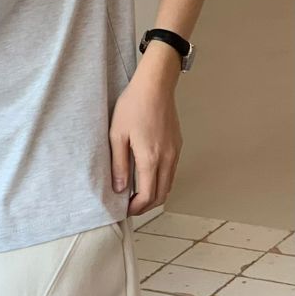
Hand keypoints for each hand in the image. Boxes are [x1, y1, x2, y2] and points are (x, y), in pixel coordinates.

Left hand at [109, 70, 182, 216]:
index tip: (125, 210)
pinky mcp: (177, 145)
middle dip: (146, 205)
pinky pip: (171, 171)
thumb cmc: (132, 107)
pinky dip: (161, 181)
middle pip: (162, 194)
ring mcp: (175, 152)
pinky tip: (146, 176)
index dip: (137, 207)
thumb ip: (118, 164)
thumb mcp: (117, 135)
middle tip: (130, 206)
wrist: (155, 86)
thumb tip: (120, 189)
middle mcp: (167, 158)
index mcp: (150, 158)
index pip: (148, 195)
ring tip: (136, 193)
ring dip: (155, 194)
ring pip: (169, 184)